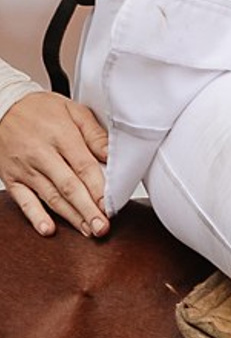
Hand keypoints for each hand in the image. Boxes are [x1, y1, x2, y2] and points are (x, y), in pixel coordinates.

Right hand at [0, 91, 110, 238]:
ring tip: (87, 230)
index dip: (98, 188)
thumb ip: (94, 134)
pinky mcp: (12, 178)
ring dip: (70, 216)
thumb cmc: (41, 109)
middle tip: (102, 227)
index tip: (112, 204)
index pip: (84, 166)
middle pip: (69, 186)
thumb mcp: (73, 110)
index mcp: (61, 136)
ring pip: (50, 196)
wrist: (3, 107)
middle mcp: (42, 154)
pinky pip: (23, 200)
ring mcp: (25, 169)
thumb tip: (112, 154)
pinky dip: (35, 216)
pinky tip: (48, 229)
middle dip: (87, 209)